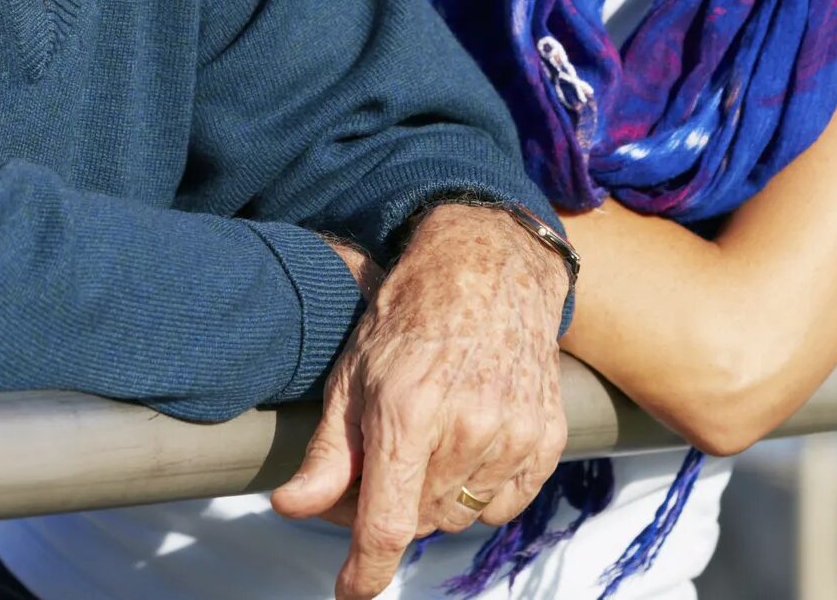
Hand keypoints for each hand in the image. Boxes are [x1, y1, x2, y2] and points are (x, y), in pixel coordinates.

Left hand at [271, 206, 569, 599]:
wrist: (490, 268)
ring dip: (439, 498)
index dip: (365, 571)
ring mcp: (514, 432)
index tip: (350, 591)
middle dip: (396, 507)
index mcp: (409, 413)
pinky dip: (482, 491)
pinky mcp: (546, 436)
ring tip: (431, 442)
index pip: (388, 524)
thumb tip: (290, 508)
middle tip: (386, 463)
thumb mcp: (353, 375)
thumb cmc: (411, 316)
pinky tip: (470, 444)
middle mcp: (467, 427)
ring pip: (462, 516)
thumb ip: (327, 453)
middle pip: (422, 521)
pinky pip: (505, 504)